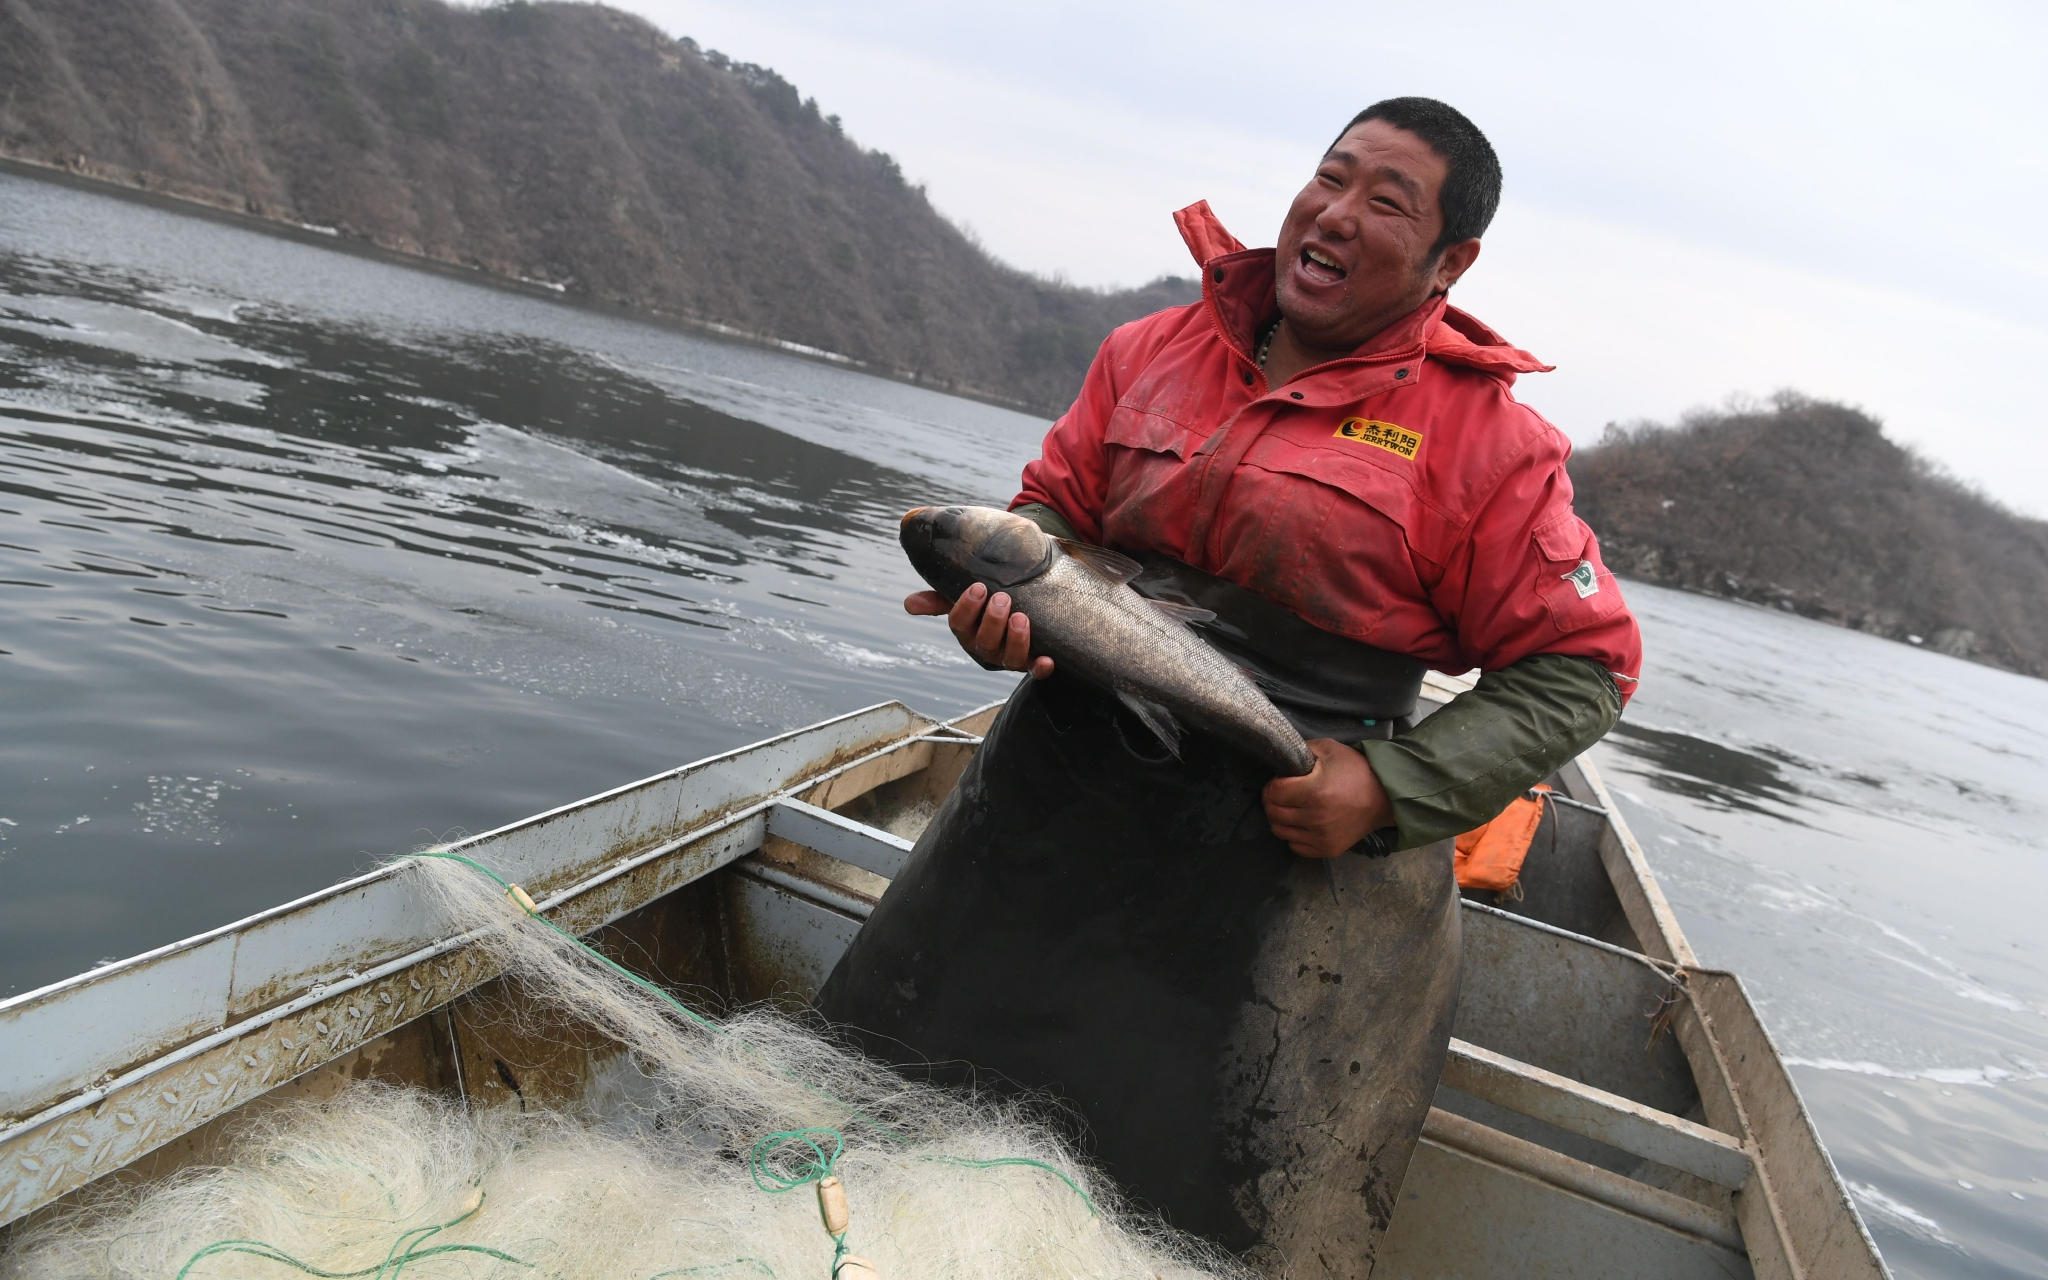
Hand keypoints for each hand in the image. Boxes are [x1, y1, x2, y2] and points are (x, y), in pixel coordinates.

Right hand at [905, 584, 1053, 678]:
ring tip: (1021, 617)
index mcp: (968, 632)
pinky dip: (1041, 668)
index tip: (979, 587)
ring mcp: (1009, 658)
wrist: (1029, 612)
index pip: (959, 624)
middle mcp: (986, 649)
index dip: (967, 608)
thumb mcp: (969, 599)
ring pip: (1009, 657)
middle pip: (984, 642)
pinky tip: (1047, 659)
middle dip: (993, 621)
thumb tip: (908, 604)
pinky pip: (1035, 671)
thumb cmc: (991, 605)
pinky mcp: (1033, 664)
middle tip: (1002, 598)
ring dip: (1015, 639)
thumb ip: (940, 599)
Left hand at [1263, 738, 1392, 858]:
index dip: (1273, 784)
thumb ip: (1301, 751)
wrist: (1384, 796)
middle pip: (1274, 813)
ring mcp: (1322, 837)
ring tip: (1291, 808)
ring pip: (1281, 831)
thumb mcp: (1328, 749)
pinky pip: (1295, 846)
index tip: (1280, 781)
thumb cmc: (1355, 770)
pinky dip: (1294, 835)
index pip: (1274, 793)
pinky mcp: (1328, 849)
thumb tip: (1280, 759)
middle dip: (1272, 801)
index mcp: (1315, 791)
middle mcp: (1316, 817)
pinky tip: (1302, 823)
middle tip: (1281, 794)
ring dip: (1280, 818)